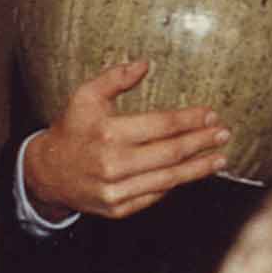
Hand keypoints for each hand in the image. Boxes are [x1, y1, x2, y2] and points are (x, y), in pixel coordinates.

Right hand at [23, 60, 229, 221]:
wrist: (47, 173)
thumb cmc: (72, 129)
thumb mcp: (85, 97)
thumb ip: (114, 78)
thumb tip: (145, 63)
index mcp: (108, 134)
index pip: (161, 126)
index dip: (190, 120)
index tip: (211, 114)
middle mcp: (113, 165)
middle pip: (170, 153)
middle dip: (201, 142)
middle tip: (224, 133)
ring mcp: (116, 190)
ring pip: (168, 179)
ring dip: (198, 168)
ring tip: (220, 158)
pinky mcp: (118, 208)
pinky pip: (155, 195)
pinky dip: (176, 184)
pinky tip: (192, 173)